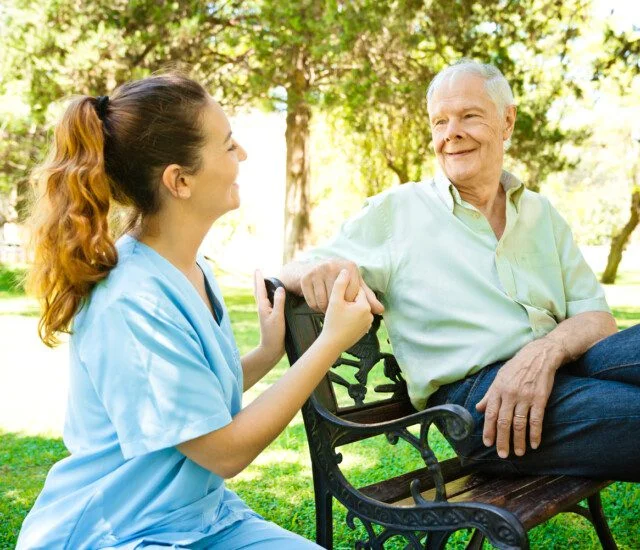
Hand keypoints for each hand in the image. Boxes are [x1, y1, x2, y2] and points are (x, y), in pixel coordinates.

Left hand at [254, 270, 285, 364]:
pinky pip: (267, 302)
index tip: (258, 269)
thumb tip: (280, 288)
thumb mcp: (278, 317)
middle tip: (257, 271)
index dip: (259, 279)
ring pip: (262, 296)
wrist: (270, 349)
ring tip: (263, 281)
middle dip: (258, 281)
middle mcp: (262, 308)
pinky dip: (267, 296)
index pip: (260, 289)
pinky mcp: (269, 317)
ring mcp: (265, 313)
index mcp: (263, 306)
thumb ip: (279, 302)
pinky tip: (271, 298)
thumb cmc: (274, 334)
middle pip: (258, 291)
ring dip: (261, 287)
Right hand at [300, 258, 383, 314]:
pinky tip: (319, 304)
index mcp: (350, 266)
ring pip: (323, 302)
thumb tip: (381, 309)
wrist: (312, 270)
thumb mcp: (355, 285)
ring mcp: (317, 270)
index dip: (351, 303)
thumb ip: (368, 298)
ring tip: (329, 308)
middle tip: (337, 308)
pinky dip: (315, 308)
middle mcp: (333, 265)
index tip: (348, 304)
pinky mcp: (305, 278)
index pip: (353, 294)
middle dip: (338, 307)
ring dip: (326, 309)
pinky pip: (312, 302)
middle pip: (338, 299)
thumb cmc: (338, 279)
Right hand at [320, 269, 372, 352]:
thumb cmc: (332, 322)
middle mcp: (369, 316)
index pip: (356, 290)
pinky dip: (349, 318)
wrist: (330, 345)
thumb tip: (345, 271)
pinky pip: (357, 319)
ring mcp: (367, 324)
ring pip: (356, 309)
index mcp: (364, 306)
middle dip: (347, 301)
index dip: (345, 292)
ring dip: (348, 309)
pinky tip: (340, 321)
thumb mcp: (335, 301)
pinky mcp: (363, 331)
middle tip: (336, 307)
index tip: (337, 297)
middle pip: (357, 300)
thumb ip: (340, 284)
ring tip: (337, 315)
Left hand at [476, 338, 565, 457]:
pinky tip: (534, 444)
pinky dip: (535, 433)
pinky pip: (536, 420)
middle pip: (504, 422)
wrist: (538, 356)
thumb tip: (478, 409)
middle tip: (503, 455)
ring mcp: (525, 397)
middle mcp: (510, 394)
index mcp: (498, 390)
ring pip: (520, 424)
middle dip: (502, 440)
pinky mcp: (540, 398)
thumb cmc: (516, 367)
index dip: (489, 430)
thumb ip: (489, 395)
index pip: (491, 414)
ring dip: (519, 441)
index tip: (488, 443)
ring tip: (519, 453)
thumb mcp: (499, 378)